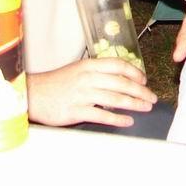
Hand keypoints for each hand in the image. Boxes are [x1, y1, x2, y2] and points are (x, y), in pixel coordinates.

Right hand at [27, 57, 156, 127]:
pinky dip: (118, 119)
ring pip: (115, 99)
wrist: (33, 95)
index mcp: (89, 65)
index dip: (134, 72)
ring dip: (134, 104)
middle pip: (121, 83)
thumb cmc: (57, 83)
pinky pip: (102, 116)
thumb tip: (121, 78)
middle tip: (152, 97)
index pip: (118, 65)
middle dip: (140, 91)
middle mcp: (88, 78)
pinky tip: (128, 121)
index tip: (144, 79)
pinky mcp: (76, 111)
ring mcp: (82, 95)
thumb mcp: (78, 70)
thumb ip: (97, 72)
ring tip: (146, 108)